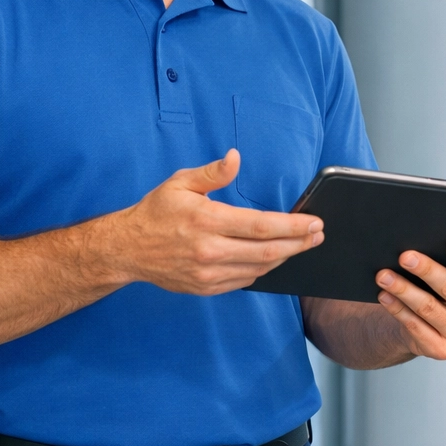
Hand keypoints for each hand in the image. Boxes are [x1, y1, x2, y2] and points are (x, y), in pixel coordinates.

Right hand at [95, 149, 323, 295]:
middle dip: (299, 244)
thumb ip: (212, 172)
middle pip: (267, 251)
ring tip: (302, 245)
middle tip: (318, 236)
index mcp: (206, 221)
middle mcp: (209, 251)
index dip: (292, 226)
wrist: (127, 249)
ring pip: (259, 269)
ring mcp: (208, 274)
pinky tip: (272, 258)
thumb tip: (236, 157)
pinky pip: (244, 281)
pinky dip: (263, 269)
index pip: (261, 226)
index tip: (314, 222)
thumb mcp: (180, 183)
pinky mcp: (206, 288)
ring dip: (285, 257)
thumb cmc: (156, 212)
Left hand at [373, 243, 445, 359]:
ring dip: (404, 289)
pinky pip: (415, 326)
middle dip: (427, 270)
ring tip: (384, 275)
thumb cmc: (443, 289)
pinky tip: (385, 295)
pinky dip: (397, 308)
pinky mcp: (442, 350)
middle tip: (405, 256)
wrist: (428, 325)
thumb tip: (421, 242)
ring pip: (429, 308)